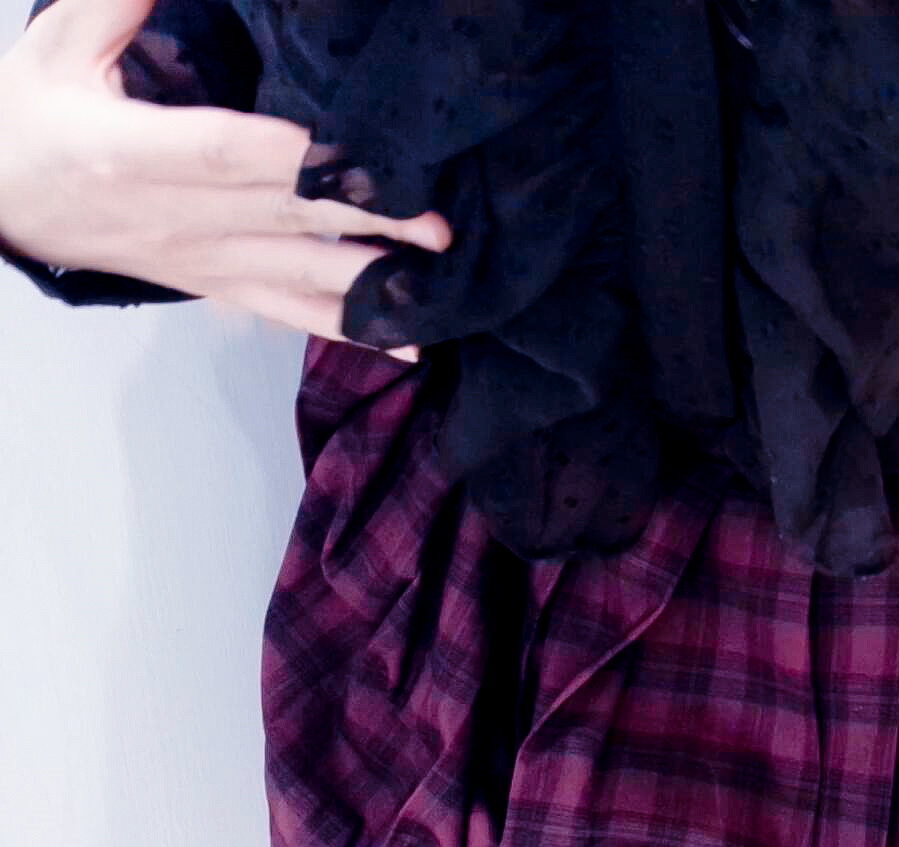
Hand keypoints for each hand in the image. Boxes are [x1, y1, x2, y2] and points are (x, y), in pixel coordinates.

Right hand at [0, 0, 450, 360]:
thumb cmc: (26, 117)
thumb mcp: (58, 47)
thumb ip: (118, 1)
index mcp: (131, 152)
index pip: (227, 151)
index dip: (296, 155)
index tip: (361, 151)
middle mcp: (174, 216)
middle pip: (282, 214)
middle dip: (365, 217)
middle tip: (438, 220)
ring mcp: (198, 259)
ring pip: (295, 272)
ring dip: (371, 277)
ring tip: (437, 272)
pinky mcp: (211, 285)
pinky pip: (285, 313)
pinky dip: (347, 330)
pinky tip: (407, 341)